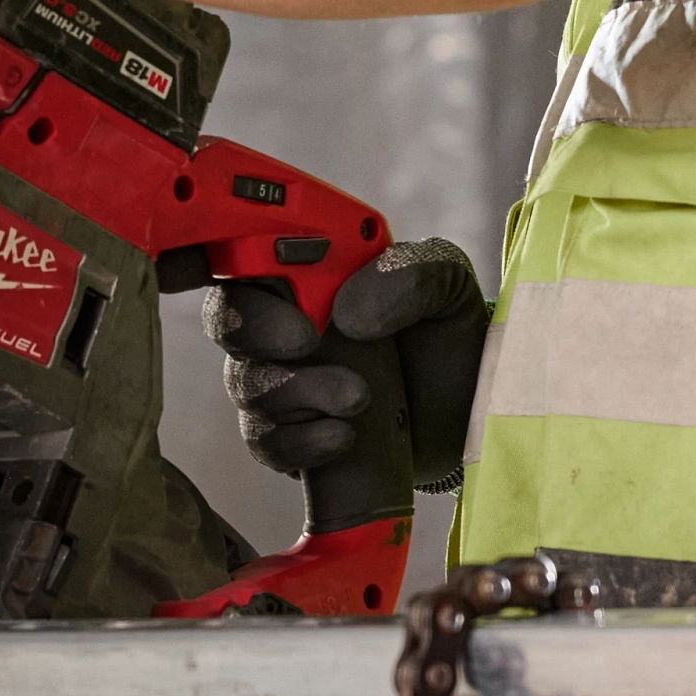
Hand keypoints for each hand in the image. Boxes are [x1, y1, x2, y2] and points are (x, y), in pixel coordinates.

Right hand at [207, 240, 489, 530]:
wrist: (469, 413)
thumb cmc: (447, 333)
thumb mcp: (447, 285)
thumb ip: (409, 275)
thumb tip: (348, 311)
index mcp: (311, 270)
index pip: (248, 253)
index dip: (246, 265)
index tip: (294, 289)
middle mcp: (284, 322)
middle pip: (227, 319)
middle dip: (257, 332)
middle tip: (307, 342)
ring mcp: (282, 381)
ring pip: (245, 384)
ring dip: (296, 393)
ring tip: (359, 398)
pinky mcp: (291, 437)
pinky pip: (265, 442)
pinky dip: (299, 442)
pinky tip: (343, 437)